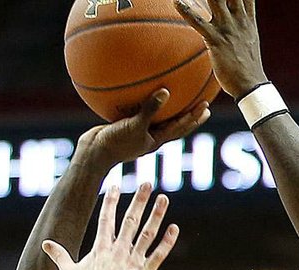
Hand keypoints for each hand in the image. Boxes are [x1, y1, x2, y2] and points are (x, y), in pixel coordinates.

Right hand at [42, 183, 177, 269]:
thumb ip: (59, 255)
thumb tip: (45, 244)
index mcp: (101, 248)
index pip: (106, 218)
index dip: (110, 201)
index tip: (115, 186)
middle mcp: (119, 250)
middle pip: (130, 220)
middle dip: (139, 200)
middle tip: (147, 183)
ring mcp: (133, 261)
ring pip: (147, 233)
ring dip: (156, 214)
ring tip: (164, 198)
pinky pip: (159, 254)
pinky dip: (168, 241)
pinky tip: (174, 228)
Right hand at [77, 89, 209, 170]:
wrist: (92, 153)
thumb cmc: (114, 143)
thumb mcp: (133, 125)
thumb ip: (150, 109)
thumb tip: (167, 91)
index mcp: (155, 140)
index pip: (180, 128)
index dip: (194, 118)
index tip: (207, 107)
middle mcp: (149, 136)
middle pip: (175, 125)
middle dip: (189, 116)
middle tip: (204, 104)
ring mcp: (137, 131)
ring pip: (158, 118)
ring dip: (170, 109)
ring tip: (177, 95)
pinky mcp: (125, 125)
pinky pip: (139, 110)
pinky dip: (144, 100)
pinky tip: (142, 87)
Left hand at [174, 0, 266, 98]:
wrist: (250, 84)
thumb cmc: (246, 67)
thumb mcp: (248, 40)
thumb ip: (241, 25)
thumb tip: (233, 21)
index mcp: (246, 17)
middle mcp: (238, 18)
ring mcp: (227, 28)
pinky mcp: (217, 40)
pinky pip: (199, 22)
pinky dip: (187, 11)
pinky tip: (176, 2)